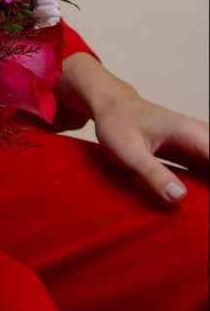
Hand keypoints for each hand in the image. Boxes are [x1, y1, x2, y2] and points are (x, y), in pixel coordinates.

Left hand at [93, 92, 209, 202]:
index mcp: (188, 132)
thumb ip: (153, 173)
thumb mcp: (128, 152)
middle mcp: (199, 133)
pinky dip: (208, 177)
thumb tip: (179, 197)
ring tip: (204, 203)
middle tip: (206, 206)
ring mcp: (197, 139)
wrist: (110, 104)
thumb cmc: (117, 123)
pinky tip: (203, 195)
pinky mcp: (192, 147)